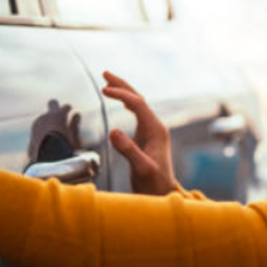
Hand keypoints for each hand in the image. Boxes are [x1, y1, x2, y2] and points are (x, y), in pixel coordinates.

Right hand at [102, 71, 178, 195]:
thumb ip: (128, 150)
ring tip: (107, 81)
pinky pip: (135, 113)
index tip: (104, 90)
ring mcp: (151, 131)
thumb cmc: (154, 184)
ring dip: (123, 91)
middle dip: (122, 85)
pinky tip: (117, 100)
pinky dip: (125, 102)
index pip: (138, 104)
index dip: (121, 94)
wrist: (161, 194)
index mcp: (156, 130)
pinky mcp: (145, 136)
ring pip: (137, 104)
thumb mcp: (141, 168)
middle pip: (138, 98)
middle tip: (105, 73)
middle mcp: (155, 127)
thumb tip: (113, 132)